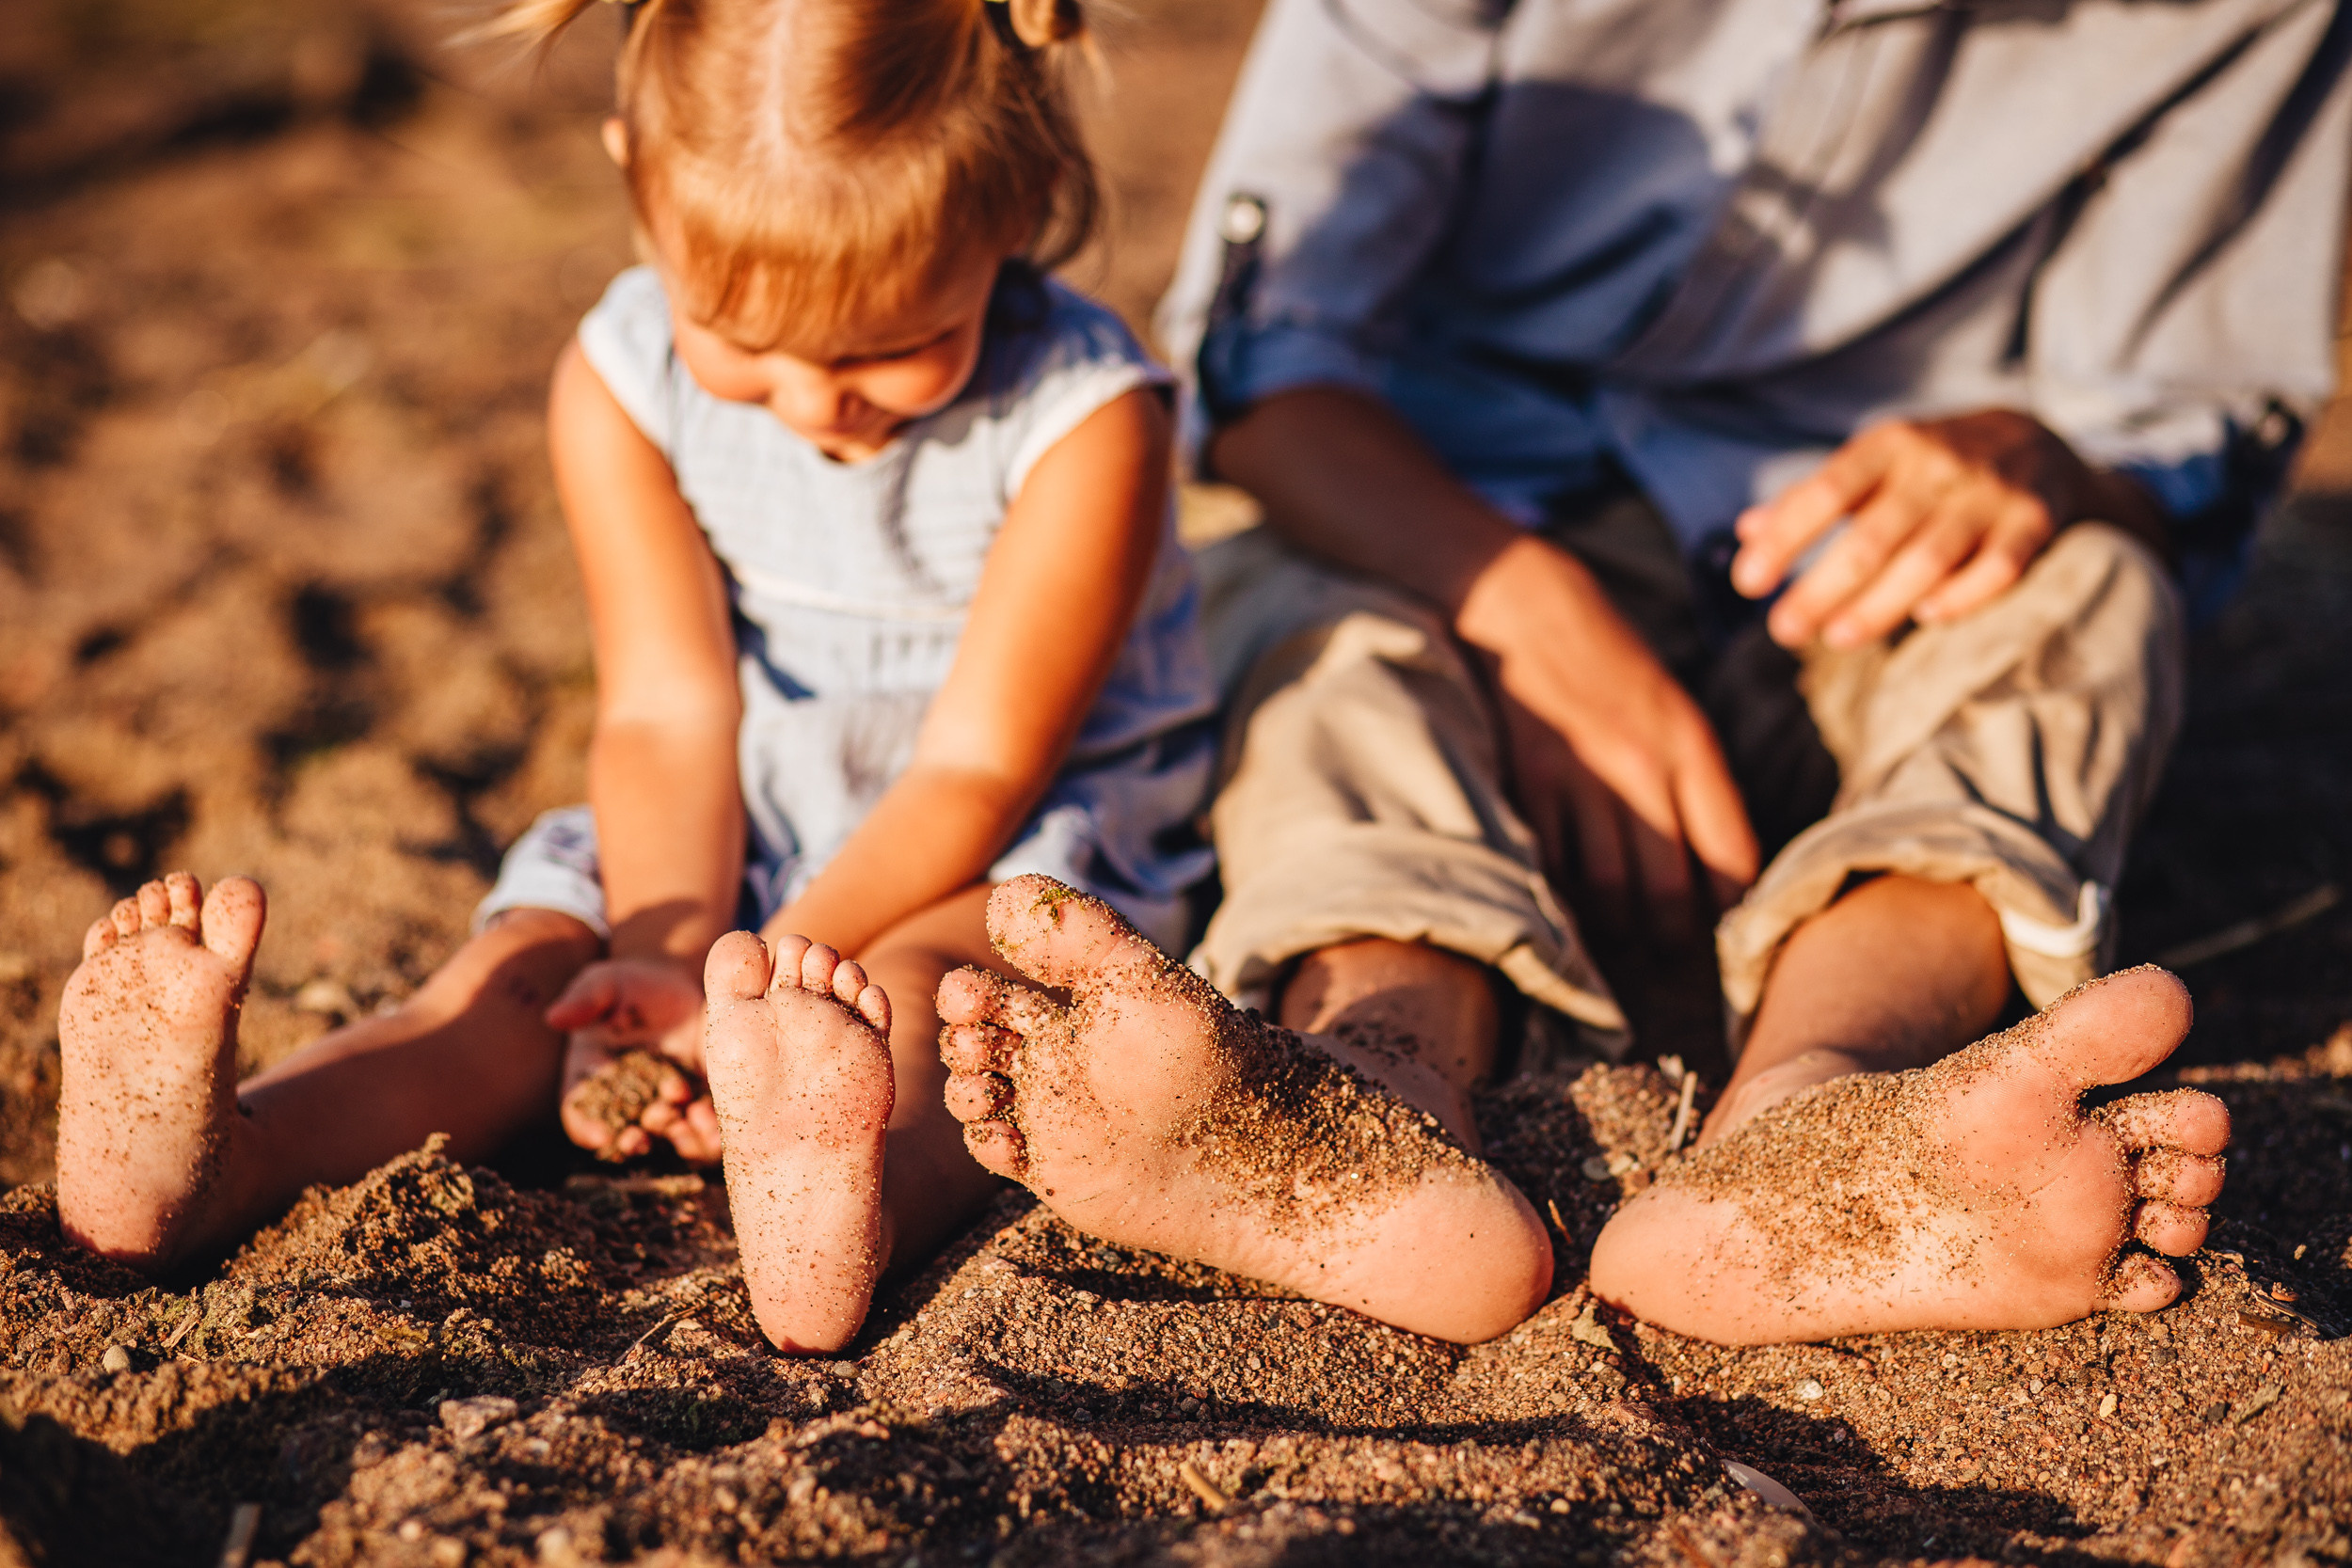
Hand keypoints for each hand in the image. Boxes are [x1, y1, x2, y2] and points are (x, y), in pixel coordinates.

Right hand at [549, 957, 721, 1161]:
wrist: (680, 985)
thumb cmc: (630, 985)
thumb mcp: (605, 984)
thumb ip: (584, 1000)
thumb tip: (554, 1017)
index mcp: (589, 1080)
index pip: (578, 1112)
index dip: (587, 1128)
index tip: (602, 1136)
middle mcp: (622, 1103)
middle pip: (624, 1132)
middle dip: (639, 1135)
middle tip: (657, 1119)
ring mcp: (661, 1108)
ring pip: (665, 1139)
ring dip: (676, 1138)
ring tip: (689, 1120)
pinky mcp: (698, 1105)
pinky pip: (701, 1131)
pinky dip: (708, 1133)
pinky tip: (716, 1126)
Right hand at [1459, 536, 1758, 943]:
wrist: (1518, 598)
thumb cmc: (1602, 648)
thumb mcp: (1669, 700)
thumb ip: (1689, 769)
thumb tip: (1704, 850)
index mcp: (1689, 742)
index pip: (1729, 852)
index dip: (1734, 909)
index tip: (1732, 937)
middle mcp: (1641, 765)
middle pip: (1670, 885)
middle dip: (1676, 937)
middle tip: (1676, 963)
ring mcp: (1581, 777)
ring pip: (1611, 885)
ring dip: (1620, 929)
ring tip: (1625, 948)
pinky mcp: (1528, 781)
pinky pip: (1555, 862)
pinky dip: (1566, 897)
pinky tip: (1571, 913)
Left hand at [1731, 410, 2126, 649]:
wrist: (2038, 441)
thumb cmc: (1930, 465)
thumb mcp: (1874, 463)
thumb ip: (1812, 497)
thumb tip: (1746, 532)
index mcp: (1890, 445)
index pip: (1826, 492)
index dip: (1784, 538)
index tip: (1748, 583)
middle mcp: (1938, 466)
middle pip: (1872, 538)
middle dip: (1822, 588)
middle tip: (1783, 630)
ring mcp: (1989, 495)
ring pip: (1928, 560)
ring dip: (1879, 604)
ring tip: (1837, 638)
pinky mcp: (2033, 524)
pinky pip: (1998, 568)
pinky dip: (1962, 595)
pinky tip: (1927, 617)